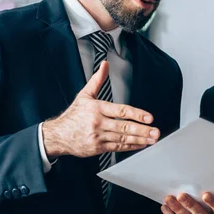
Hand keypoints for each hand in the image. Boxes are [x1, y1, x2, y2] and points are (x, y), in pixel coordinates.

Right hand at [42, 61, 158, 157]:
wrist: (57, 135)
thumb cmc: (73, 115)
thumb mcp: (84, 95)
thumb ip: (97, 80)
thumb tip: (105, 65)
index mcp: (96, 108)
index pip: (120, 111)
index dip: (137, 114)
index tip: (149, 117)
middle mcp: (98, 123)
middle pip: (124, 127)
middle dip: (142, 130)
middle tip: (155, 131)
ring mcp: (98, 137)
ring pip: (122, 139)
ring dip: (140, 139)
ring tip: (152, 139)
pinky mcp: (98, 148)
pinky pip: (117, 147)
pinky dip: (130, 146)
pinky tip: (141, 144)